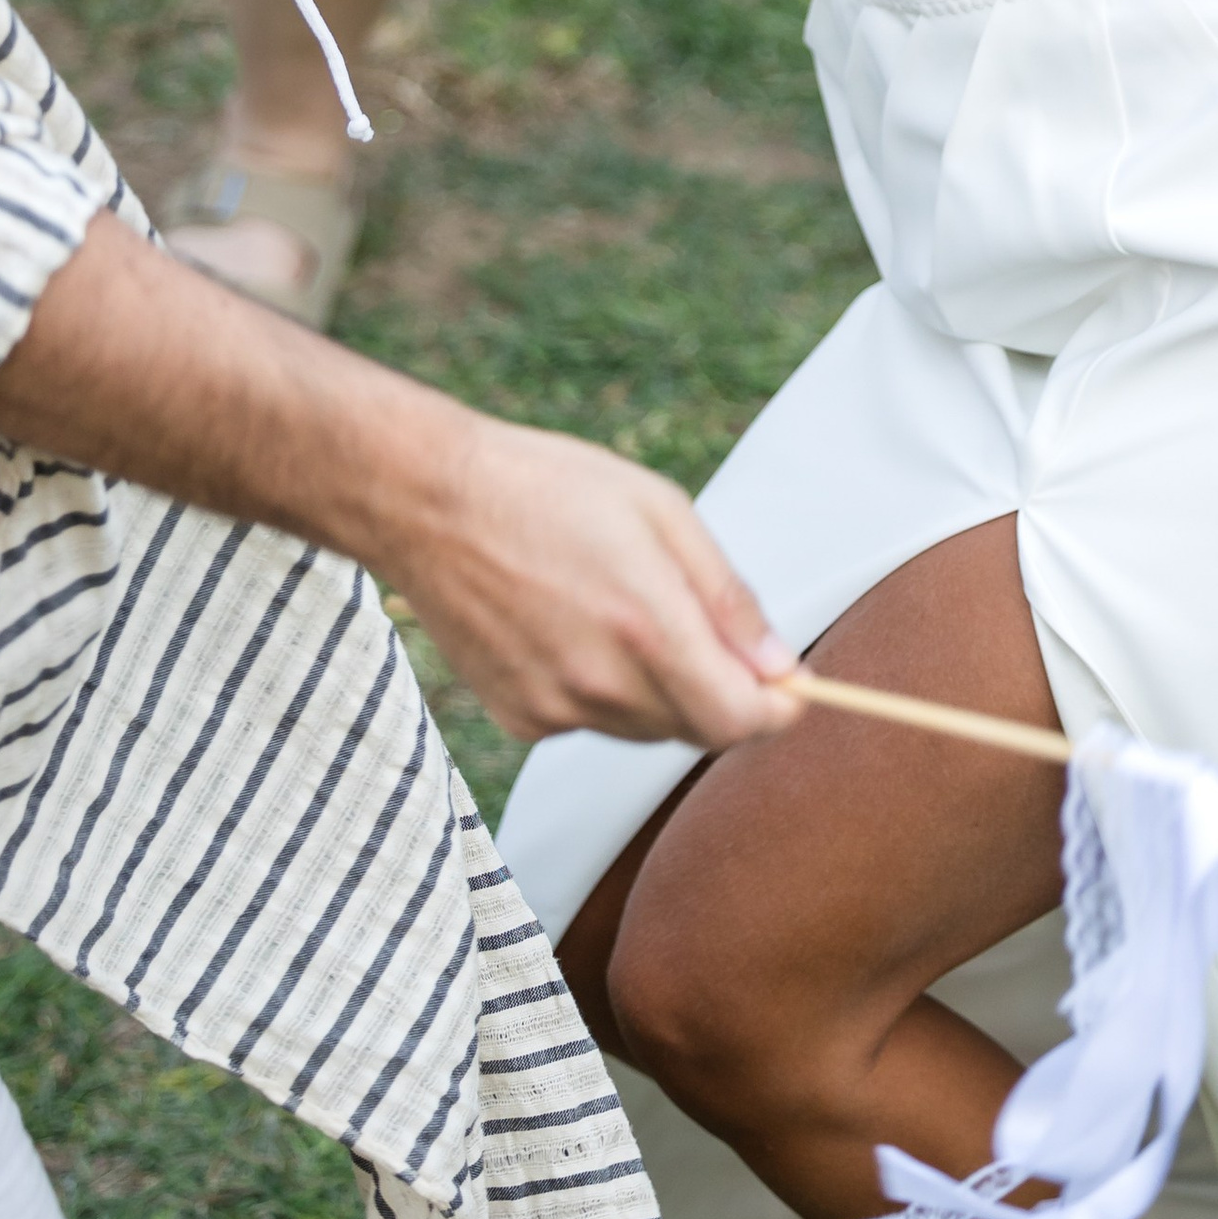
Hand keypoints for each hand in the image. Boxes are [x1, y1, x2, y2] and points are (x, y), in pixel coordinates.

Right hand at [404, 415, 801, 748]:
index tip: (789, 685)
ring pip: (647, 729)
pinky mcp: (519, 718)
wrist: (428, 502)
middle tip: (702, 625)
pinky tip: (572, 627)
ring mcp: (555, 709)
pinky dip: (604, 691)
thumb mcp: (660, 511)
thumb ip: (727, 598)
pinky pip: (592, 722)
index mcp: (646, 627)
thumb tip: (780, 665)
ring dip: (663, 691)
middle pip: (699, 730)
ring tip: (623, 609)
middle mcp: (601, 684)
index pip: (739, 721)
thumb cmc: (549, 488)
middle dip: (723, 692)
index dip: (778, 710)